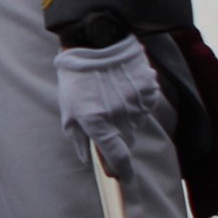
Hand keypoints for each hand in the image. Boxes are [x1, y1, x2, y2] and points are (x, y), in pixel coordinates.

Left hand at [54, 36, 164, 178]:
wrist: (96, 39)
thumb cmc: (76, 76)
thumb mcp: (68, 108)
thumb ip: (77, 138)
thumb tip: (88, 161)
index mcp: (96, 121)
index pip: (116, 156)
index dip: (121, 170)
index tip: (123, 177)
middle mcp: (119, 115)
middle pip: (126, 141)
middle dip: (117, 138)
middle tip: (105, 119)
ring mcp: (136, 102)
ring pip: (137, 124)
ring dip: (127, 118)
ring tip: (112, 96)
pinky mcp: (148, 89)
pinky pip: (146, 106)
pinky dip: (137, 102)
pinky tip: (124, 87)